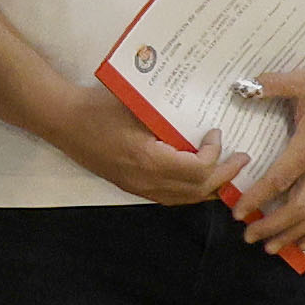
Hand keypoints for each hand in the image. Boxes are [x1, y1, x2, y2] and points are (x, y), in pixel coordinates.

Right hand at [44, 71, 232, 207]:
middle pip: (196, 190)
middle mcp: (145, 180)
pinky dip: (189, 190)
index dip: (215, 155)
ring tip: (226, 174)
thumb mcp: (138, 105)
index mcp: (148, 160)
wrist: (62, 120)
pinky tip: (196, 178)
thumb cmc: (98, 107)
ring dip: (208, 188)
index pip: (196, 170)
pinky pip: (168, 197)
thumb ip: (168, 116)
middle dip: (223, 177)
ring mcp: (137, 187)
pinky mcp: (130, 186)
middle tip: (242, 161)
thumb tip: (200, 115)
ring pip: (183, 198)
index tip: (216, 133)